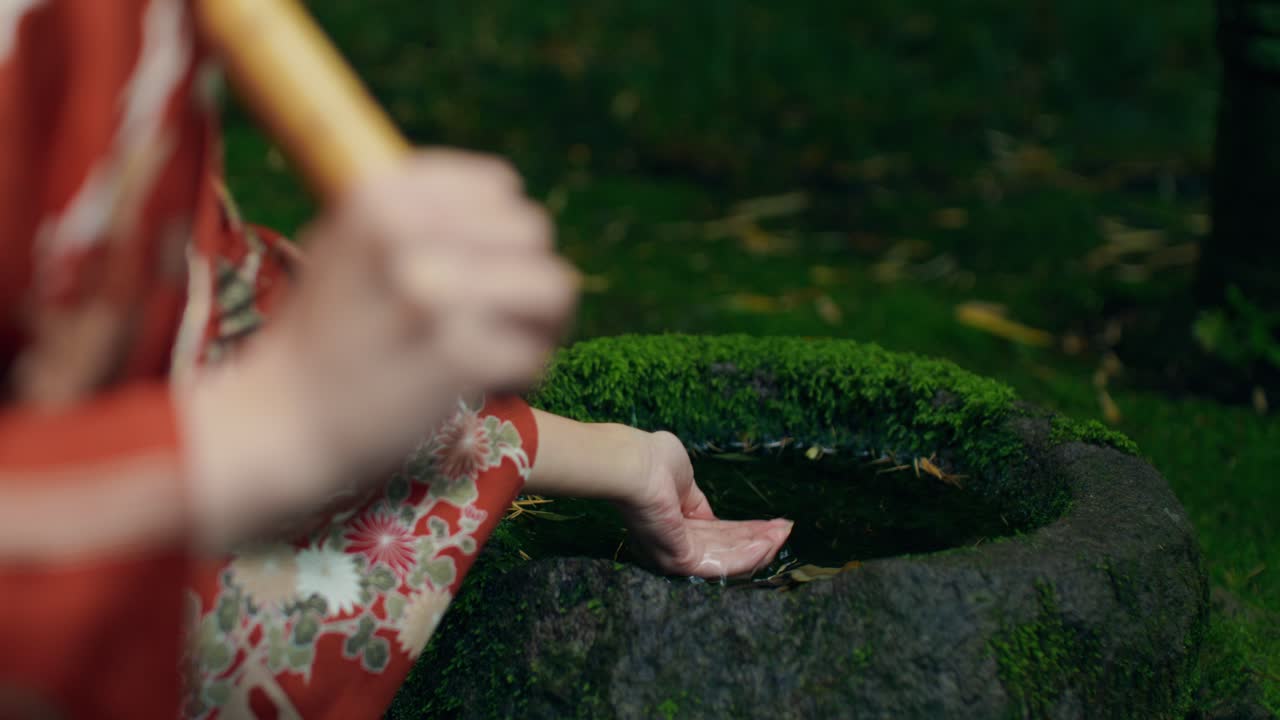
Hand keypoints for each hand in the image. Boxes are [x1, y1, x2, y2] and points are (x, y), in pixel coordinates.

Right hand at [184, 150, 577, 549]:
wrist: (279, 424)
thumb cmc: (322, 333)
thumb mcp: (345, 242)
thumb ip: (416, 210)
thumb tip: (507, 198)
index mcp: (380, 193)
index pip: (498, 186)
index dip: (500, 231)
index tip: (479, 268)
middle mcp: (407, 232)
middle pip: (533, 233)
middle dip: (527, 277)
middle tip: (500, 318)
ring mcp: (435, 295)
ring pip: (554, 287)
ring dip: (542, 325)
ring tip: (507, 347)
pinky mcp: (458, 358)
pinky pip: (535, 352)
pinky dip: (522, 375)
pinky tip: (488, 386)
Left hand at [618, 431, 792, 578]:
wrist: (634, 465)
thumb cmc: (653, 461)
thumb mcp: (684, 480)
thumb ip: (696, 500)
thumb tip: (708, 515)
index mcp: (676, 523)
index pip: (717, 533)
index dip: (746, 529)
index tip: (772, 523)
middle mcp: (677, 543)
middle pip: (727, 547)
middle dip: (759, 539)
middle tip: (785, 530)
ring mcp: (678, 555)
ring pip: (729, 558)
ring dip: (760, 547)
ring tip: (784, 535)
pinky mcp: (682, 560)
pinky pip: (723, 563)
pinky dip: (750, 555)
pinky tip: (770, 543)